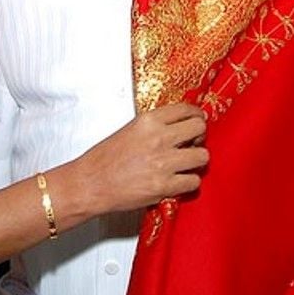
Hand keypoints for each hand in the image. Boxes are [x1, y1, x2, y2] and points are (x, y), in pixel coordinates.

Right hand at [79, 102, 208, 213]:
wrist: (90, 183)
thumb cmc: (104, 160)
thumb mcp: (128, 130)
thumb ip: (154, 127)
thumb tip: (179, 128)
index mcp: (148, 121)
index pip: (185, 109)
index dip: (196, 115)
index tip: (197, 119)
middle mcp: (158, 138)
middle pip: (199, 128)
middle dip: (199, 136)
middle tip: (193, 143)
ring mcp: (163, 162)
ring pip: (203, 156)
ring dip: (196, 161)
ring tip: (185, 165)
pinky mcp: (164, 185)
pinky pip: (194, 181)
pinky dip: (187, 183)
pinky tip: (176, 181)